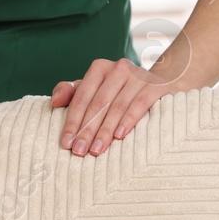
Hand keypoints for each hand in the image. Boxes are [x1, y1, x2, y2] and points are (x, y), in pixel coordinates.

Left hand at [51, 55, 186, 156]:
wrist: (164, 82)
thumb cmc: (121, 91)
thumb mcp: (95, 90)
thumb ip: (72, 93)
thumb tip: (54, 102)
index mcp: (100, 68)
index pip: (81, 97)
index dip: (72, 121)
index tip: (66, 143)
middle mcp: (119, 68)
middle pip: (98, 103)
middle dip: (87, 130)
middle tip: (79, 152)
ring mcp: (139, 75)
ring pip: (117, 105)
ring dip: (105, 130)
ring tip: (96, 150)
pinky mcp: (157, 85)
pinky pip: (140, 103)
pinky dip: (129, 120)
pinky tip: (120, 136)